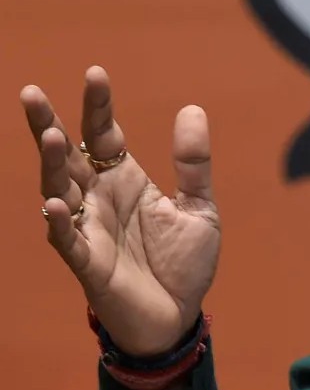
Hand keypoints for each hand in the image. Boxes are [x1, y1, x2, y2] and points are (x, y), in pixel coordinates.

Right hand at [20, 66, 220, 357]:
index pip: (105, 135)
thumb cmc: (184, 263)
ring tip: (49, 135)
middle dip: (48, 125)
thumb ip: (193, 163)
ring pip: (58, 190)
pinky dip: (58, 222)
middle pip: (67, 155)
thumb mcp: (199, 207)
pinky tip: (53, 203)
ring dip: (51, 165)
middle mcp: (99, 199)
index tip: (95, 73)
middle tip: (31, 93)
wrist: (180, 316)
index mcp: (125, 180)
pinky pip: (67, 240)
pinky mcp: (89, 263)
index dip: (98, 106)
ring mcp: (90, 229)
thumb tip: (192, 108)